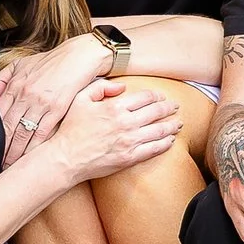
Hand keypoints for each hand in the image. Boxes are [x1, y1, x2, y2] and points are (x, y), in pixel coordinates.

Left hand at [0, 34, 114, 162]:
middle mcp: (25, 95)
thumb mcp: (22, 64)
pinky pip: (41, 133)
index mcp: (14, 85)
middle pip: (7, 128)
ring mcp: (40, 103)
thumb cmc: (51, 62)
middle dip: (0, 149)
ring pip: (22, 133)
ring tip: (9, 166)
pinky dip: (33, 148)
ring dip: (14, 153)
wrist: (79, 57)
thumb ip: (3, 78)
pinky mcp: (57, 109)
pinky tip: (29, 158)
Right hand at [41, 79, 180, 183]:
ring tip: (179, 123)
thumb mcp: (80, 99)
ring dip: (172, 125)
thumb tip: (122, 86)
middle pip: (156, 111)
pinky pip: (154, 149)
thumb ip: (101, 87)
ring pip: (160, 130)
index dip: (156, 95)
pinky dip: (166, 143)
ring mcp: (129, 141)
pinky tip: (171, 140)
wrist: (65, 158)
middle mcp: (126, 122)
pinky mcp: (130, 157)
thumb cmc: (71, 128)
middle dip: (169, 108)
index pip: (145, 97)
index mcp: (115, 106)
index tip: (161, 96)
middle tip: (176, 106)